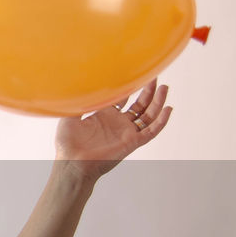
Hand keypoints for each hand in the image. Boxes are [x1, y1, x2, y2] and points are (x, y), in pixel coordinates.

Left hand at [54, 79, 171, 182]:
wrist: (71, 162)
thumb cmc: (67, 144)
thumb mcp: (69, 116)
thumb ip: (77, 102)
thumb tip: (77, 85)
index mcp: (104, 116)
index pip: (122, 99)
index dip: (130, 88)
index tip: (136, 74)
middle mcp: (118, 123)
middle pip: (139, 105)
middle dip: (147, 91)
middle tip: (154, 77)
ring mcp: (126, 133)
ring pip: (148, 116)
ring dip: (157, 102)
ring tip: (164, 88)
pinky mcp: (132, 142)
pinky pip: (151, 131)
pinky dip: (161, 121)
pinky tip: (168, 109)